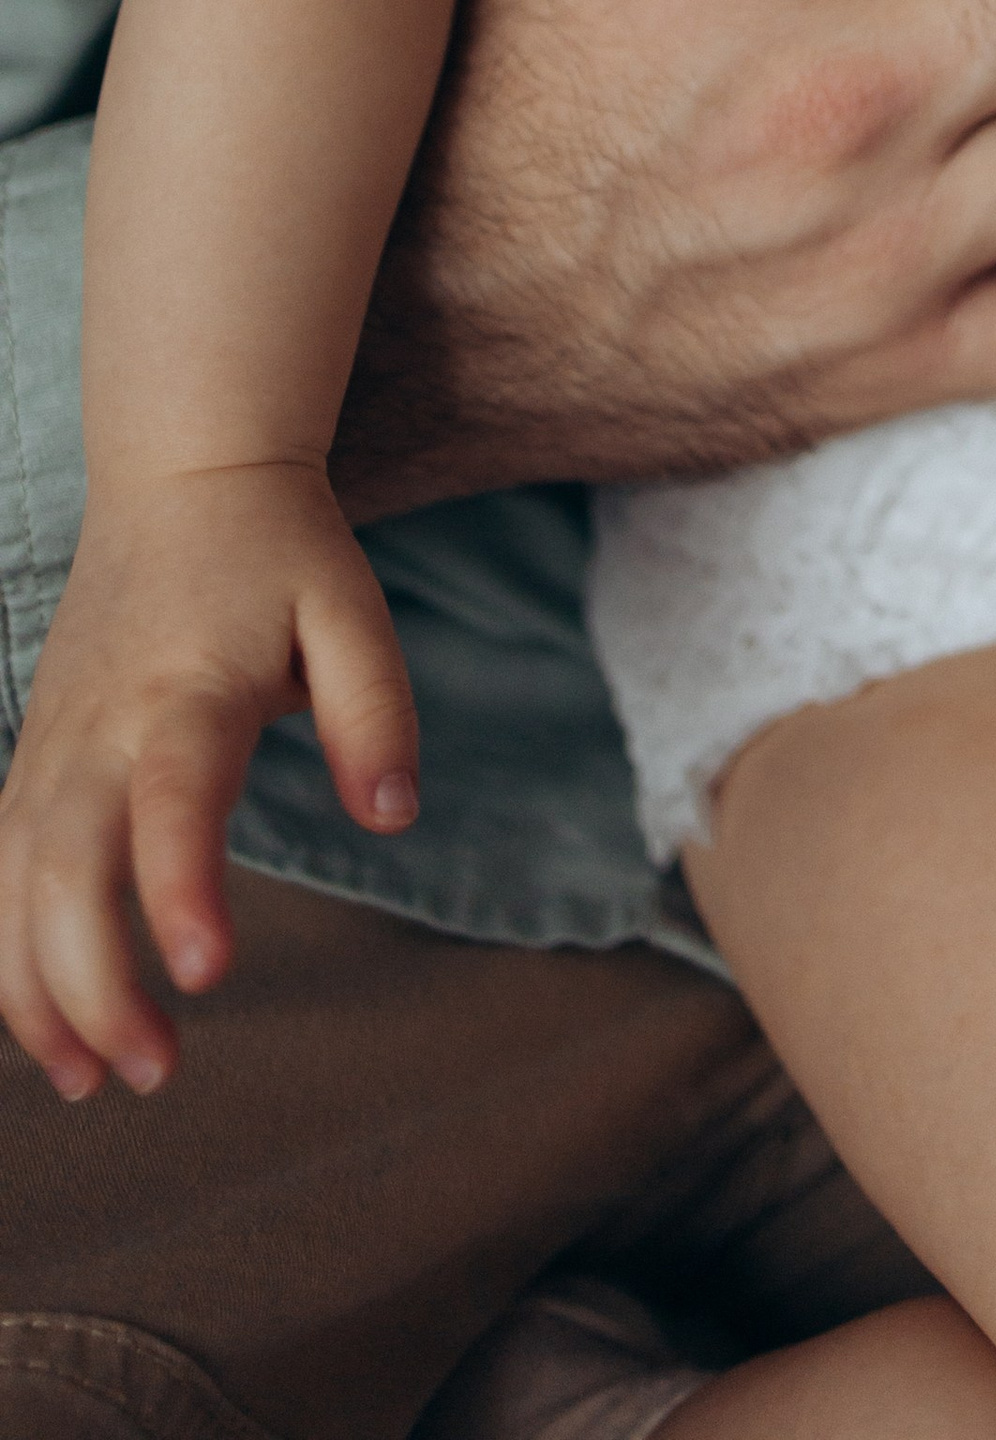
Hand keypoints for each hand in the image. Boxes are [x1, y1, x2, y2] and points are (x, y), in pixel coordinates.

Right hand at [0, 467, 416, 1098]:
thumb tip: (391, 815)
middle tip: (155, 1073)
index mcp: (188, 690)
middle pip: (64, 869)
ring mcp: (52, 745)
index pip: (171, 802)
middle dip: (93, 986)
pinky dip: (4, 953)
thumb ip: (375, 712)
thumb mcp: (352, 609)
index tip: (206, 975)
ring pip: (8, 885)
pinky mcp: (32, 758)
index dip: (179, 890)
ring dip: (32, 993)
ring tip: (89, 1084)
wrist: (179, 477)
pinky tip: (43, 1026)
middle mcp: (101, 727)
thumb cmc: (277, 550)